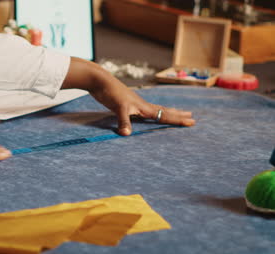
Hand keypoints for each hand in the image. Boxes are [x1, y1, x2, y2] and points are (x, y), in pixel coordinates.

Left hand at [62, 57, 194, 135]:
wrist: (100, 81)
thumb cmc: (109, 92)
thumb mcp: (118, 107)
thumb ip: (123, 121)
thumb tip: (126, 134)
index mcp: (143, 107)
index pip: (164, 115)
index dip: (178, 120)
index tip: (192, 122)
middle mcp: (142, 105)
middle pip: (164, 111)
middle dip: (178, 115)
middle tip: (192, 117)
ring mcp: (135, 104)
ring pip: (156, 109)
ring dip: (168, 112)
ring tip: (178, 112)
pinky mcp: (127, 104)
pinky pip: (144, 111)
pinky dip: (151, 113)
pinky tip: (149, 114)